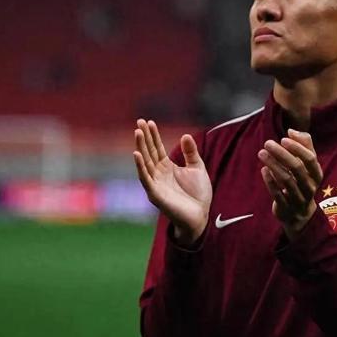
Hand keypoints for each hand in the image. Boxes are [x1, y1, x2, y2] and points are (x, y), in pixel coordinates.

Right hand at [133, 119, 211, 245]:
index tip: (149, 121)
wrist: (200, 215)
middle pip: (149, 152)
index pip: (157, 148)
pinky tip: (137, 154)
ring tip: (138, 133)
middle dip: (144, 137)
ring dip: (141, 147)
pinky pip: (145, 178)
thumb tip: (185, 135)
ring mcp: (155, 183)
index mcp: (167, 167)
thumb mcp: (197, 168)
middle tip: (139, 121)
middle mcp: (158, 174)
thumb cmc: (198, 194)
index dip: (153, 135)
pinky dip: (140, 167)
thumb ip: (190, 153)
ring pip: (145, 162)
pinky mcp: (155, 194)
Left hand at [258, 129, 322, 239]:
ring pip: (286, 180)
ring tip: (261, 153)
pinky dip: (270, 181)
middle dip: (281, 154)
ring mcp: (298, 198)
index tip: (283, 138)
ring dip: (273, 164)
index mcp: (316, 174)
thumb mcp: (308, 165)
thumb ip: (304, 145)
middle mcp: (310, 186)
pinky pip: (278, 193)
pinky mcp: (286, 207)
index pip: (310, 158)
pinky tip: (263, 169)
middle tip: (267, 143)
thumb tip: (291, 131)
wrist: (300, 214)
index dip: (297, 148)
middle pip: (297, 168)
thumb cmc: (303, 182)